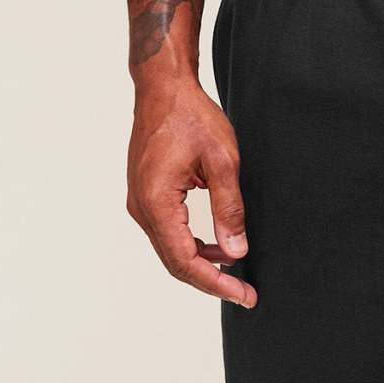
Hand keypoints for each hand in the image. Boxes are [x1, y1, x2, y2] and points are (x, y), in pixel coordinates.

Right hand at [126, 76, 255, 307]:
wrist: (163, 87)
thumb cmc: (191, 115)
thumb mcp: (222, 159)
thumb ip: (229, 208)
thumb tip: (236, 252)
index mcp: (157, 202)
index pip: (185, 261)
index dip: (215, 283)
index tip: (243, 295)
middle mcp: (141, 208)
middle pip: (174, 261)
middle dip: (210, 279)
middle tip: (244, 291)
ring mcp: (139, 201)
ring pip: (170, 247)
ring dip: (201, 260)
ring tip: (234, 265)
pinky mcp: (144, 194)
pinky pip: (166, 230)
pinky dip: (190, 242)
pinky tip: (214, 241)